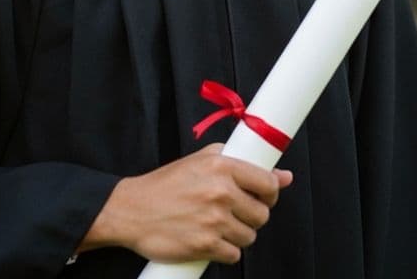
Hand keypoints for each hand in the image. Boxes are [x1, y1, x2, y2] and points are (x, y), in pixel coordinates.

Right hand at [79, 144, 291, 264]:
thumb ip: (241, 164)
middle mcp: (220, 191)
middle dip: (251, 216)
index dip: (270, 193)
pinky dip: (224, 251)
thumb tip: (284, 176)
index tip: (263, 196)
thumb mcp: (201, 161)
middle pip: (262, 214)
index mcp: (221, 166)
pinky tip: (209, 239)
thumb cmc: (167, 184)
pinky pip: (234, 255)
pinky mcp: (205, 245)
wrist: (132, 210)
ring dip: (237, 235)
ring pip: (249, 236)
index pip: (267, 183)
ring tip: (216, 225)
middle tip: (233, 212)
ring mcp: (213, 220)